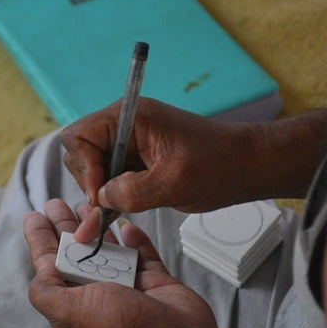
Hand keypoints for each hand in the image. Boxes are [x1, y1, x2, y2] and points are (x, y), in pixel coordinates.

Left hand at [24, 199, 225, 327]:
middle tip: (57, 204)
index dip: (40, 238)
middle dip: (67, 225)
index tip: (34, 216)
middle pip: (77, 249)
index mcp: (74, 298)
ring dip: (98, 226)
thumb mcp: (67, 312)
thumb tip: (38, 273)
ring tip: (90, 206)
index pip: (51, 261)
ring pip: (109, 248)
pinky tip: (127, 226)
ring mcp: (127, 284)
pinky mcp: (153, 279)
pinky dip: (135, 238)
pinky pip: (142, 252)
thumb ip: (45, 291)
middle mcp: (98, 290)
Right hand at [62, 98, 250, 240]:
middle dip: (89, 179)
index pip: (81, 135)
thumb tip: (100, 198)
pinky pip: (110, 174)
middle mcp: (125, 125)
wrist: (245, 165)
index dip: (84, 165)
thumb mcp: (173, 182)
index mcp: (132, 116)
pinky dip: (110, 194)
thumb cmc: (218, 165)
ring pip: (92, 166)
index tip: (100, 193)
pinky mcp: (137, 158)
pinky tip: (119, 210)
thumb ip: (131, 192)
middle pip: (81, 150)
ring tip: (115, 211)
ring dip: (99, 190)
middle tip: (107, 206)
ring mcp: (130, 142)